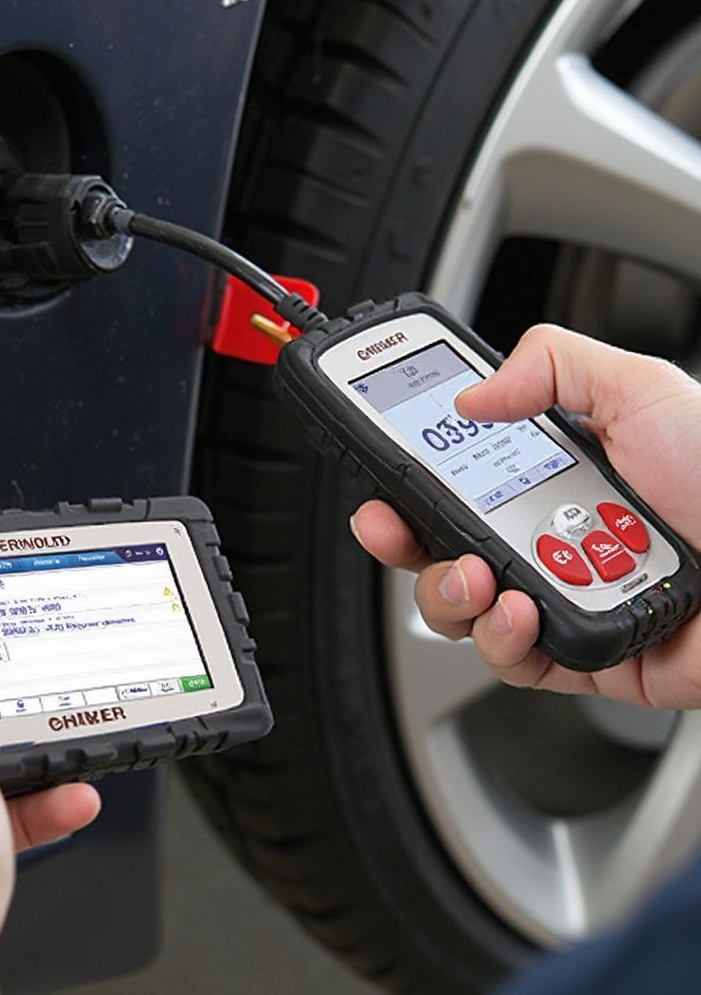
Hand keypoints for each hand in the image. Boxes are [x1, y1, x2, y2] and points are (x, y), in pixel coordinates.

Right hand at [352, 323, 700, 709]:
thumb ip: (554, 365)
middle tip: (396, 527)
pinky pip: (513, 659)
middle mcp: (549, 537)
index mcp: (554, 477)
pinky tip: (520, 611)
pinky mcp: (580, 654)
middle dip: (406, 542)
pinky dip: (502, 638)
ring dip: (451, 592)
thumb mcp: (642, 390)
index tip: (382, 478)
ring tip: (482, 575)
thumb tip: (474, 393)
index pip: (458, 480)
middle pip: (441, 547)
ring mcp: (561, 596)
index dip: (409, 482)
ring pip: (465, 609)